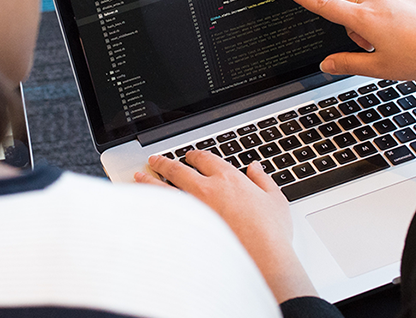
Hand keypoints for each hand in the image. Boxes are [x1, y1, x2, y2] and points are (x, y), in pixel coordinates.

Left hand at [134, 151, 316, 301]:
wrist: (262, 260)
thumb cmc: (270, 233)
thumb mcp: (275, 200)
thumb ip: (263, 180)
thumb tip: (255, 168)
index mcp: (228, 178)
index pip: (205, 159)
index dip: (195, 156)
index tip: (190, 157)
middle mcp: (206, 189)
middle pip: (178, 169)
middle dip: (164, 162)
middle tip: (155, 160)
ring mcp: (193, 209)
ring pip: (164, 188)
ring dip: (150, 180)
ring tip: (140, 176)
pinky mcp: (185, 229)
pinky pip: (163, 213)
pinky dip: (152, 206)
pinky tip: (144, 205)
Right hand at [285, 0, 415, 97]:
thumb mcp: (379, 68)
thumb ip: (347, 64)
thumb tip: (326, 64)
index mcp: (364, 19)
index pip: (326, 6)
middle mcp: (377, 2)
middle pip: (349, 10)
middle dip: (352, 28)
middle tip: (372, 49)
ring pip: (369, 8)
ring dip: (372, 24)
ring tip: (395, 44)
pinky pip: (389, 5)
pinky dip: (390, 19)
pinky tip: (408, 35)